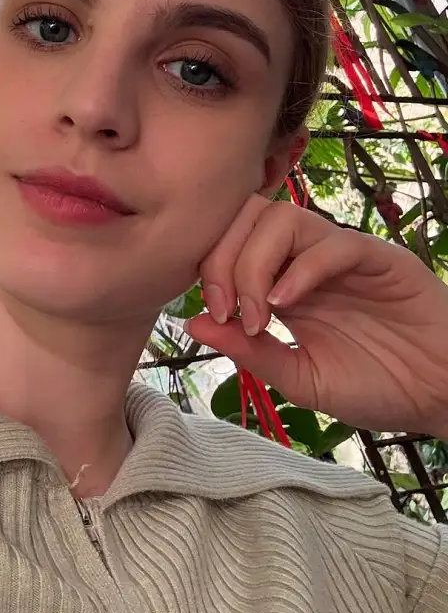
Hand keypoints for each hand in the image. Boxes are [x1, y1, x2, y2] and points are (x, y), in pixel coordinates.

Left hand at [184, 194, 447, 438]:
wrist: (443, 396)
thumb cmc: (377, 386)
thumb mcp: (299, 378)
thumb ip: (248, 350)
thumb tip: (191, 324)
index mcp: (283, 282)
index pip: (230, 240)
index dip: (208, 266)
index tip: (209, 314)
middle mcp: (307, 260)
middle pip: (249, 215)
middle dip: (222, 256)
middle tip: (225, 306)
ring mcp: (342, 255)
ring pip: (284, 218)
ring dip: (255, 261)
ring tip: (259, 312)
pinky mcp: (380, 259)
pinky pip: (334, 244)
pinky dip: (301, 269)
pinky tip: (288, 305)